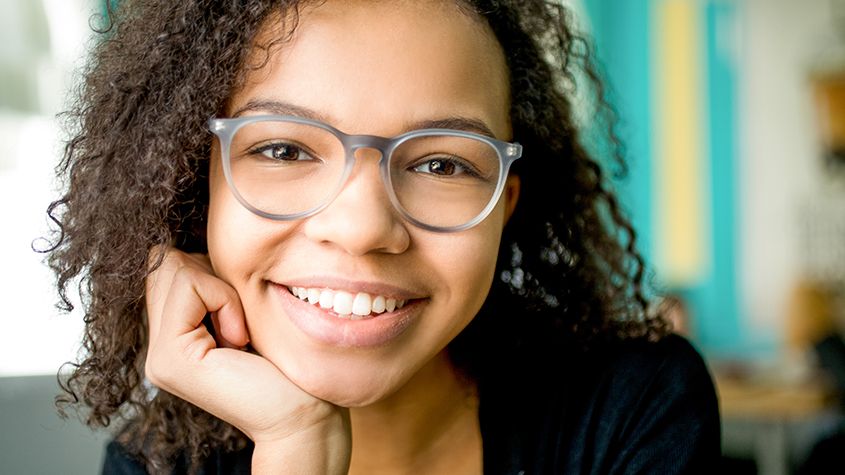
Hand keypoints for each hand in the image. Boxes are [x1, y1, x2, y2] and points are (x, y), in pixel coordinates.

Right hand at [144, 246, 349, 472]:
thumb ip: (212, 284)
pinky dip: (222, 300)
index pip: (167, 264)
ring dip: (220, 290)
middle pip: (165, 261)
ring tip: (241, 334)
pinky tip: (240, 340)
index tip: (240, 313)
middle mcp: (157, 348)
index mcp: (173, 336)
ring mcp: (158, 356)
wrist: (304, 414)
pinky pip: (189, 286)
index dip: (210, 272)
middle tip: (241, 323)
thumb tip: (186, 242)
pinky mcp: (170, 358)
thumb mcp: (245, 309)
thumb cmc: (287, 363)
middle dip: (212, 276)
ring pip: (174, 267)